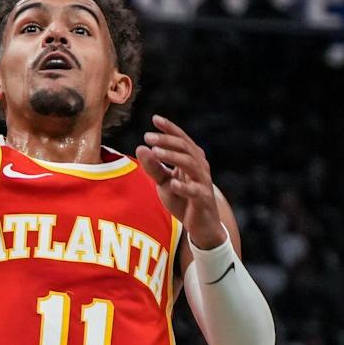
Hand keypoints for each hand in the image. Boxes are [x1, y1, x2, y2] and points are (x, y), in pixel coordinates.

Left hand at [136, 116, 226, 249]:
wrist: (201, 225)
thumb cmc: (183, 200)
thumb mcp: (164, 182)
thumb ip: (153, 167)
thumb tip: (140, 147)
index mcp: (192, 159)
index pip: (181, 139)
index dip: (170, 128)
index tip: (155, 119)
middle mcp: (200, 167)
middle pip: (185, 148)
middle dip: (166, 140)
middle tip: (148, 136)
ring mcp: (203, 182)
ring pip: (190, 164)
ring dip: (172, 157)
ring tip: (155, 152)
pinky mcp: (203, 199)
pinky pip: (195, 190)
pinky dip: (184, 186)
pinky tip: (172, 183)